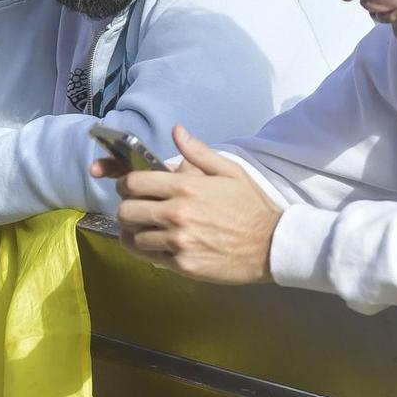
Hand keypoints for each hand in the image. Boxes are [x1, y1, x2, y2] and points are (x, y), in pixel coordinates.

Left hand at [116, 125, 281, 283]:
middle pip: (126, 211)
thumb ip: (198, 151)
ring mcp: (178, 242)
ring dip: (136, 232)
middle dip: (127, 208)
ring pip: (134, 237)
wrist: (271, 245)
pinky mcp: (182, 265)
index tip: (130, 187)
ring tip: (146, 228)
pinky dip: (149, 251)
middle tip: (137, 209)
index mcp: (185, 188)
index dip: (125, 184)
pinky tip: (158, 244)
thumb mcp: (230, 171)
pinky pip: (149, 257)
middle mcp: (177, 214)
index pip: (134, 183)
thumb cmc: (251, 206)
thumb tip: (176, 131)